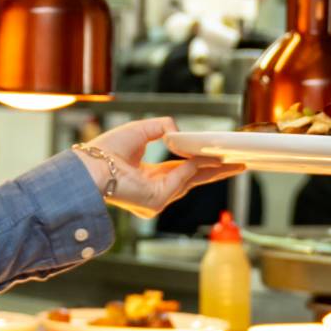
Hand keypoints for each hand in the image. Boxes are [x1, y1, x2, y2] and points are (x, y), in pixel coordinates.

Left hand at [76, 118, 241, 218]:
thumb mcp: (141, 130)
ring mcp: (156, 198)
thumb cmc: (105, 150)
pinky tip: (203, 160)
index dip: (202, 161)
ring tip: (232, 160)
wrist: (90, 165)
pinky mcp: (155, 202)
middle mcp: (155, 189)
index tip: (220, 154)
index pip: (182, 169)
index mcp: (150, 174)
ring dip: (212, 170)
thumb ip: (163, 127)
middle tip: (240, 164)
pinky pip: (180, 183)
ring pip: (191, 182)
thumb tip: (179, 133)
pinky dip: (192, 170)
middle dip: (217, 171)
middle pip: (193, 180)